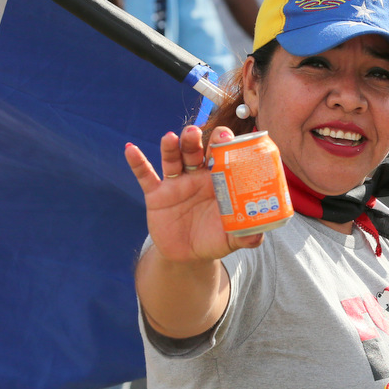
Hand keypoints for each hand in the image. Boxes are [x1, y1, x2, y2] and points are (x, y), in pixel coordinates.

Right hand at [124, 125, 262, 265]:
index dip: (222, 144)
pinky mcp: (156, 194)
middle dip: (194, 140)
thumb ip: (246, 235)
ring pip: (172, 159)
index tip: (224, 137)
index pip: (221, 155)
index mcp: (218, 180)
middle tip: (195, 132)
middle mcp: (196, 176)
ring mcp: (176, 183)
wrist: (188, 255)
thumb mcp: (232, 238)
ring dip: (170, 147)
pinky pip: (145, 176)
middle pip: (195, 151)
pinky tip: (130, 150)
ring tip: (170, 137)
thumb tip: (258, 236)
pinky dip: (137, 163)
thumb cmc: (214, 238)